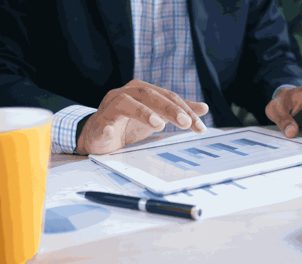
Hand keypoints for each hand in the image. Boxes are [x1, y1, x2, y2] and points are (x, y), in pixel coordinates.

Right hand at [76, 79, 208, 154]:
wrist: (98, 134)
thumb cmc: (128, 124)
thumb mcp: (157, 116)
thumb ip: (178, 111)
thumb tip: (204, 108)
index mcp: (142, 91)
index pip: (168, 97)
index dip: (185, 110)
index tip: (199, 127)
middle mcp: (126, 94)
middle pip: (149, 95)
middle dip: (169, 108)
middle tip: (185, 123)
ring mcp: (109, 107)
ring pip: (125, 103)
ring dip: (142, 112)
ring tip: (158, 124)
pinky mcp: (98, 124)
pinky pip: (101, 124)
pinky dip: (106, 128)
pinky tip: (111, 133)